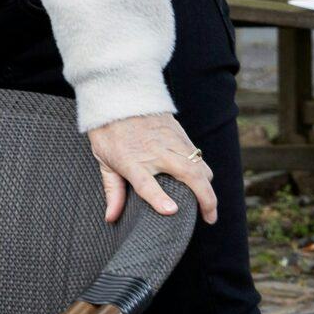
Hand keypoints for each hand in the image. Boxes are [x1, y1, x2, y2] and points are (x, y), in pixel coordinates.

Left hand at [86, 113, 218, 225]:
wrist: (118, 95)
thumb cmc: (109, 130)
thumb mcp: (103, 160)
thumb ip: (112, 190)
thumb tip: (111, 217)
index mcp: (130, 160)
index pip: (146, 183)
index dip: (158, 198)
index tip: (172, 211)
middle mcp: (154, 151)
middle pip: (189, 175)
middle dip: (205, 199)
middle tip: (209, 218)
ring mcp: (170, 141)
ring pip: (200, 166)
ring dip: (208, 187)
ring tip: (208, 205)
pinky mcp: (179, 134)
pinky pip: (198, 155)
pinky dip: (204, 171)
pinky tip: (203, 183)